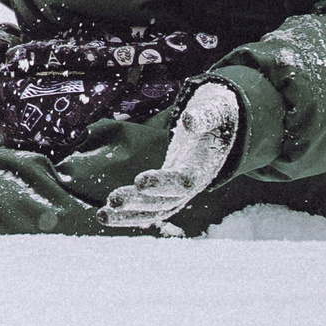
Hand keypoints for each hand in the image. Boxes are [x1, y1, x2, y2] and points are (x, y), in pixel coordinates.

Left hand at [102, 82, 241, 231]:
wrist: (223, 129)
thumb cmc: (217, 116)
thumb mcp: (217, 110)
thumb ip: (205, 116)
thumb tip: (188, 120)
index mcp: (204, 166)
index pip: (184, 180)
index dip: (163, 182)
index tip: (139, 180)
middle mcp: (192, 184)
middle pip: (166, 201)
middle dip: (139, 202)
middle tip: (113, 199)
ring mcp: (179, 191)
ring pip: (155, 211)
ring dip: (129, 216)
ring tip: (102, 215)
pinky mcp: (167, 190)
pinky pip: (149, 209)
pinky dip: (128, 215)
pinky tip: (106, 215)